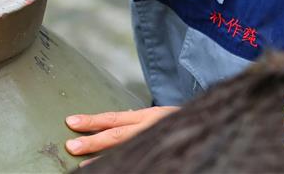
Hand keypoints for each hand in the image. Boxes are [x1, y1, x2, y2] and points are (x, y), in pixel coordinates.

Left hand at [64, 106, 178, 162]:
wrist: (212, 125)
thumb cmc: (181, 123)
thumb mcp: (159, 116)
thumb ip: (137, 121)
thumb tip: (110, 123)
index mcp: (149, 116)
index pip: (115, 118)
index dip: (93, 120)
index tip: (71, 122)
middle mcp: (152, 128)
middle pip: (117, 135)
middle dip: (93, 141)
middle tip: (71, 146)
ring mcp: (157, 142)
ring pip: (126, 150)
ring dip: (103, 160)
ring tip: (83, 166)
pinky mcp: (164, 157)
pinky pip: (141, 162)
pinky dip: (125, 165)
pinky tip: (112, 170)